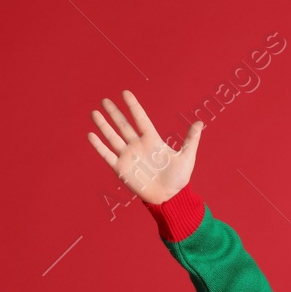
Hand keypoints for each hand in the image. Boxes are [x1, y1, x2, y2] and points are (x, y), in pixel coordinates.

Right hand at [86, 90, 203, 204]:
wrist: (169, 199)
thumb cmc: (179, 179)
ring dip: (103, 125)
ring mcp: (128, 156)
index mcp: (152, 140)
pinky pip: (107, 155)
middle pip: (123, 125)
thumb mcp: (187, 157)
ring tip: (95, 112)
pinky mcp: (121, 169)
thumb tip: (200, 123)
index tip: (125, 93)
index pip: (140, 118)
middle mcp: (138, 145)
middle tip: (105, 100)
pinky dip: (99, 146)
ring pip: (113, 137)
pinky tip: (91, 135)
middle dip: (114, 112)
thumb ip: (191, 140)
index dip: (133, 106)